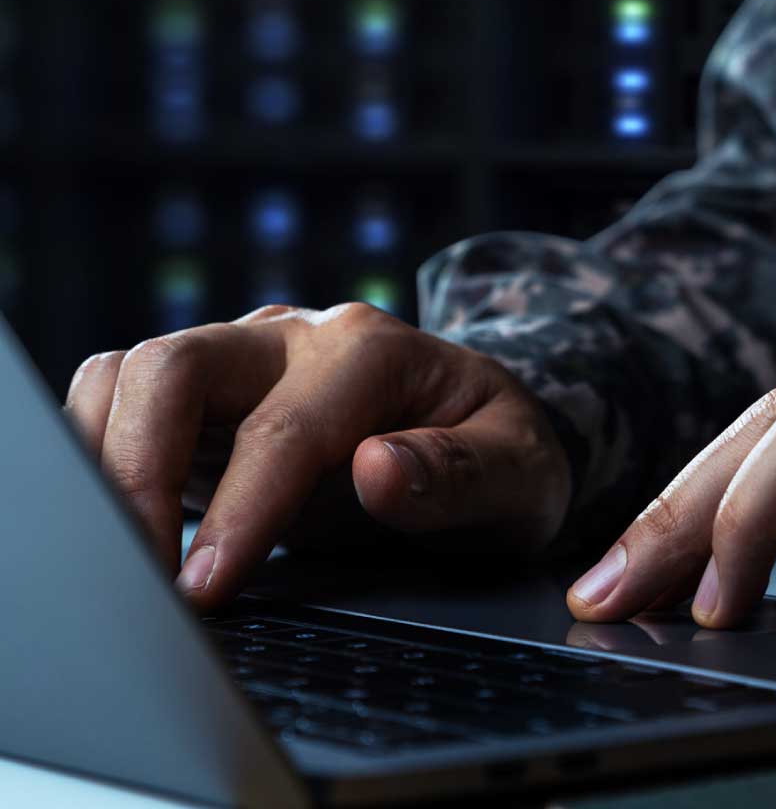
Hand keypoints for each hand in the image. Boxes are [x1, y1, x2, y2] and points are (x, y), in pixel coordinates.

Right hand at [65, 303, 569, 607]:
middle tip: (139, 576)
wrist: (488, 434)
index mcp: (375, 351)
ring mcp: (248, 361)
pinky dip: (103, 452)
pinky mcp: (215, 398)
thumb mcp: (520, 475)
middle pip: (176, 366)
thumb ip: (460, 474)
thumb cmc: (504, 455)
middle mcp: (298, 340)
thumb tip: (377, 471)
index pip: (286, 428)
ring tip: (119, 555)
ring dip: (106, 458)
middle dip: (139, 469)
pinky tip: (120, 522)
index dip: (241, 511)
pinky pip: (127, 401)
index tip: (206, 587)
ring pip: (133, 374)